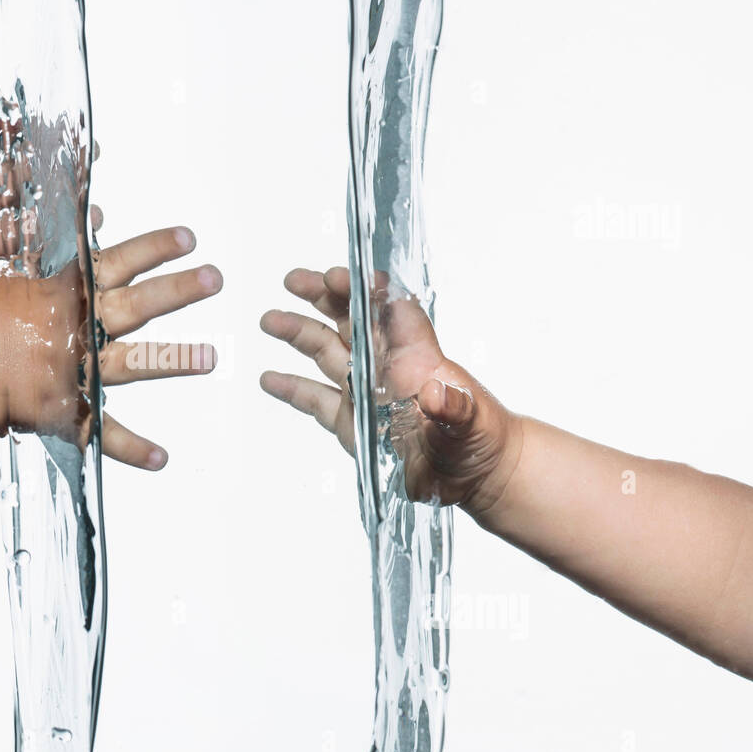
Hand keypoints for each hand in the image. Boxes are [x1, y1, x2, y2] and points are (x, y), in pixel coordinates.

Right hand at [0, 224, 222, 470]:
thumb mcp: (12, 274)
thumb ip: (53, 255)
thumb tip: (91, 222)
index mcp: (65, 293)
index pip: (118, 261)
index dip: (154, 248)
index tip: (189, 238)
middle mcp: (77, 328)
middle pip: (138, 305)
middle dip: (179, 290)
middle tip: (215, 279)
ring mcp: (74, 370)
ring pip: (134, 362)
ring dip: (174, 359)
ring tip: (210, 356)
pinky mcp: (64, 409)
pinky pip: (103, 433)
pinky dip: (132, 448)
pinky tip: (161, 458)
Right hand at [259, 266, 518, 513]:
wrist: (477, 475)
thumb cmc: (482, 440)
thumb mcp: (473, 425)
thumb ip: (456, 410)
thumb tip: (438, 395)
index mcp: (416, 359)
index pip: (389, 311)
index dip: (364, 290)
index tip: (339, 276)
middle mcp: (386, 369)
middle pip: (350, 320)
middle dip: (323, 296)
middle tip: (295, 280)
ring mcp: (366, 394)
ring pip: (327, 353)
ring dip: (298, 333)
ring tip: (270, 320)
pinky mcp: (352, 423)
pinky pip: (317, 400)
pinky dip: (293, 388)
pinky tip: (270, 377)